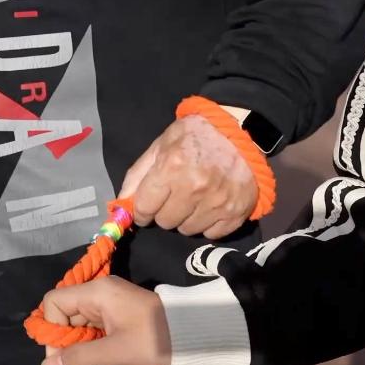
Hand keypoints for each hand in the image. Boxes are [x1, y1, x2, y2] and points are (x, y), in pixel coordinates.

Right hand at [39, 276, 170, 364]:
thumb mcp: (113, 352)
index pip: (54, 302)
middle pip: (66, 316)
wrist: (192, 336)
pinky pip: (96, 330)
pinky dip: (96, 349)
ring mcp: (110, 304)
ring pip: (81, 327)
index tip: (61, 355)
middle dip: (70, 346)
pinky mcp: (119, 315)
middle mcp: (100, 293)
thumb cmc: (152, 340)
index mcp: (97, 292)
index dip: (51, 329)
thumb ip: (77, 358)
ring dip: (84, 351)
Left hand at [120, 114, 256, 238]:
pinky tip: (210, 206)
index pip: (144, 207)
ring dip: (186, 219)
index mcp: (171, 167)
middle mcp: (194, 187)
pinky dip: (208, 224)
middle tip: (174, 197)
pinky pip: (211, 234)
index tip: (146, 208)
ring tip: (194, 200)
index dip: (141, 210)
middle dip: (164, 212)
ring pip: (188, 230)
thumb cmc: (196, 136)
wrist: (242, 131)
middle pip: (165, 222)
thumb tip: (122, 203)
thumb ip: (139, 173)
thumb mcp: (162, 144)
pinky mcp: (235, 212)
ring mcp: (217, 202)